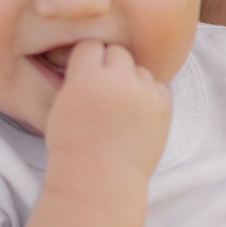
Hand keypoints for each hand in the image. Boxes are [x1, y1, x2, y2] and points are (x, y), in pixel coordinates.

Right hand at [43, 40, 170, 188]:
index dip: (88, 60)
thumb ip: (79, 77)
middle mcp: (116, 81)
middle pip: (118, 52)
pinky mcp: (163, 105)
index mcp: (85, 79)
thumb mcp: (62, 106)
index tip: (86, 76)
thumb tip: (97, 53)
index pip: (91, 45)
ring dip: (131, 81)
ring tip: (119, 110)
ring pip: (139, 69)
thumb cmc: (73, 147)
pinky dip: (149, 97)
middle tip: (104, 92)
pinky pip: (157, 86)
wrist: (99, 181)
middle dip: (111, 67)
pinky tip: (135, 118)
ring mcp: (143, 93)